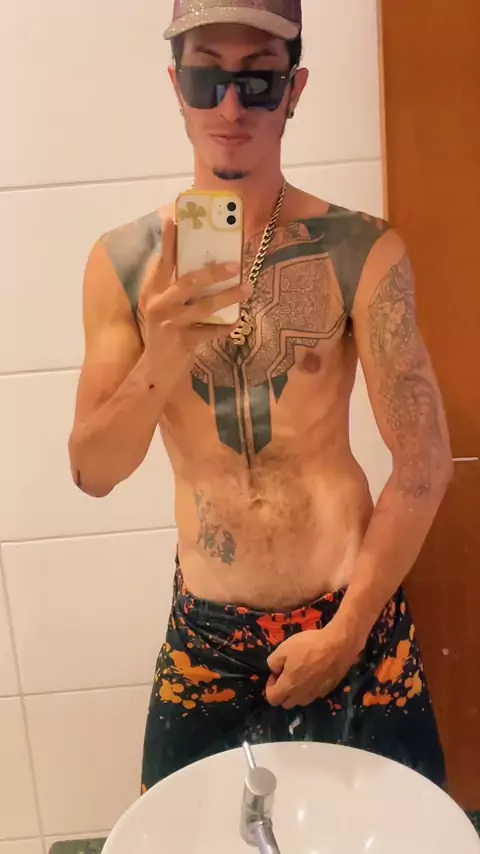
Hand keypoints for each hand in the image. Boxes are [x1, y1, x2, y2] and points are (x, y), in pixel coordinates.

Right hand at [138, 217, 248, 385]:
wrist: (153, 370)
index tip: (175, 218)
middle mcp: (159, 304)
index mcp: (153, 291)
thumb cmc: (162, 334)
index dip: (169, 240)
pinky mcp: (183, 342)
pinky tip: (238, 323)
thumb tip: (203, 265)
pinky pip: (210, 331)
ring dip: (228, 296)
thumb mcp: (161, 308)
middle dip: (214, 272)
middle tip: (236, 264)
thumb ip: (174, 288)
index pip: (163, 261)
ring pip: (204, 306)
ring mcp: (171, 324)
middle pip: (189, 281)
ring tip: (247, 289)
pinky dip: (225, 327)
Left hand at [265, 622, 359, 709]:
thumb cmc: (308, 646)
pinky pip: (314, 694)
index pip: (272, 699)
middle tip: (287, 674)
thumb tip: (275, 671)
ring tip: (301, 674)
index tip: (275, 674)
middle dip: (282, 692)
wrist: (338, 646)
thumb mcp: (283, 648)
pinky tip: (314, 673)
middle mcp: (302, 695)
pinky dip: (310, 688)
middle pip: (286, 703)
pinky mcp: (328, 690)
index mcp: (289, 687)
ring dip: (296, 692)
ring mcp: (316, 694)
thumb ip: (273, 663)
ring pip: (301, 701)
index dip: (270, 687)